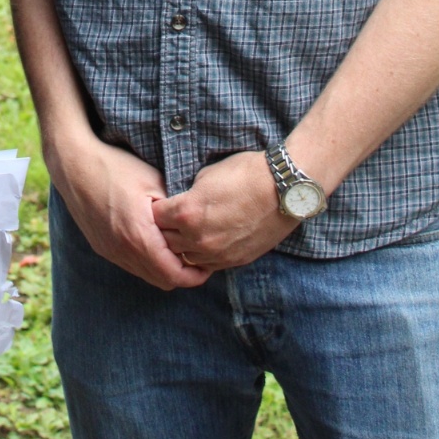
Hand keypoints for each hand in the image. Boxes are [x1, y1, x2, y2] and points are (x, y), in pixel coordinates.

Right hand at [49, 132, 211, 291]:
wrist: (74, 164)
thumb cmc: (116, 167)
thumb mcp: (153, 181)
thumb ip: (175, 208)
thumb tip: (195, 222)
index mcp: (139, 237)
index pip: (174, 275)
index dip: (195, 275)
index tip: (207, 264)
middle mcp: (123, 251)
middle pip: (161, 281)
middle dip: (182, 274)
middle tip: (197, 258)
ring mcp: (109, 251)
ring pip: (145, 274)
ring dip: (163, 269)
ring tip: (177, 249)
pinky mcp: (101, 246)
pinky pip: (130, 264)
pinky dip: (146, 261)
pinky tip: (153, 241)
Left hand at [152, 151, 298, 270]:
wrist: (283, 189)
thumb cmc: (245, 174)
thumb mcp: (206, 175)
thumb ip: (188, 194)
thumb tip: (180, 202)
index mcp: (187, 213)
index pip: (155, 217)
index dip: (156, 208)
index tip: (159, 204)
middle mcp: (198, 238)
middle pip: (166, 242)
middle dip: (164, 229)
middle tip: (168, 219)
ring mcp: (217, 254)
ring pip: (185, 257)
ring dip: (181, 246)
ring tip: (186, 232)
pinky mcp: (234, 261)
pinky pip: (207, 264)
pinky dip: (201, 255)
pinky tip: (205, 241)